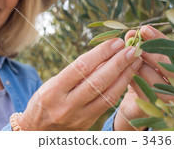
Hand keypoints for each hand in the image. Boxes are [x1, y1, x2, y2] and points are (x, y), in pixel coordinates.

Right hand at [18, 38, 142, 129]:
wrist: (38, 130)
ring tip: (135, 61)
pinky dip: (119, 88)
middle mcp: (66, 105)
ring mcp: (79, 117)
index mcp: (53, 91)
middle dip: (117, 63)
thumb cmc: (44, 100)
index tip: (115, 42)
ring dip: (124, 76)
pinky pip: (108, 104)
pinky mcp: (88, 124)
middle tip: (131, 49)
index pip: (81, 67)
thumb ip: (75, 73)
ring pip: (107, 94)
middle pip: (97, 81)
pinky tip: (127, 77)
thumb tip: (103, 55)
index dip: (100, 53)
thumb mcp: (52, 84)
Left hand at [114, 25, 173, 130]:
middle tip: (135, 44)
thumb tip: (131, 33)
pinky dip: (132, 79)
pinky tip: (125, 73)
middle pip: (169, 65)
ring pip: (155, 79)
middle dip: (150, 52)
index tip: (144, 29)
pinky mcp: (155, 108)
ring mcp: (169, 97)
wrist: (133, 103)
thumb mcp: (138, 59)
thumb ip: (136, 45)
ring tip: (127, 60)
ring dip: (139, 67)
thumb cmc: (139, 75)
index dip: (159, 39)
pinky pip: (143, 90)